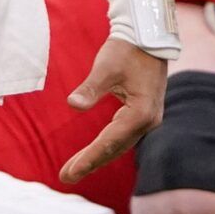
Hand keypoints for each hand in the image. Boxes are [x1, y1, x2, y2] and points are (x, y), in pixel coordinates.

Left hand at [60, 36, 166, 183]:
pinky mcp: (144, 114)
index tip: (70, 172)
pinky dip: (106, 146)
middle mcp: (148, 121)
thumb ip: (90, 88)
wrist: (147, 37)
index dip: (89, 158)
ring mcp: (148, 119)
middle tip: (66, 176)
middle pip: (115, 148)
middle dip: (90, 162)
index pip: (109, 141)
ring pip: (119, 144)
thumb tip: (72, 105)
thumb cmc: (126, 50)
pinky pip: (122, 136)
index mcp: (141, 112)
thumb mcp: (105, 67)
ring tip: (74, 169)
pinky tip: (92, 153)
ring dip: (97, 156)